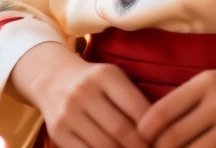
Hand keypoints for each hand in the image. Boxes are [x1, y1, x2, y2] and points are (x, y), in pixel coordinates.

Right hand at [9, 42, 151, 147]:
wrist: (53, 79)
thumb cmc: (95, 81)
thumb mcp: (114, 78)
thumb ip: (133, 98)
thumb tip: (161, 127)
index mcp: (106, 75)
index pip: (136, 106)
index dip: (152, 128)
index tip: (163, 139)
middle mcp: (85, 92)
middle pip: (120, 130)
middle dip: (140, 146)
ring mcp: (69, 114)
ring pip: (103, 145)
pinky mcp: (57, 132)